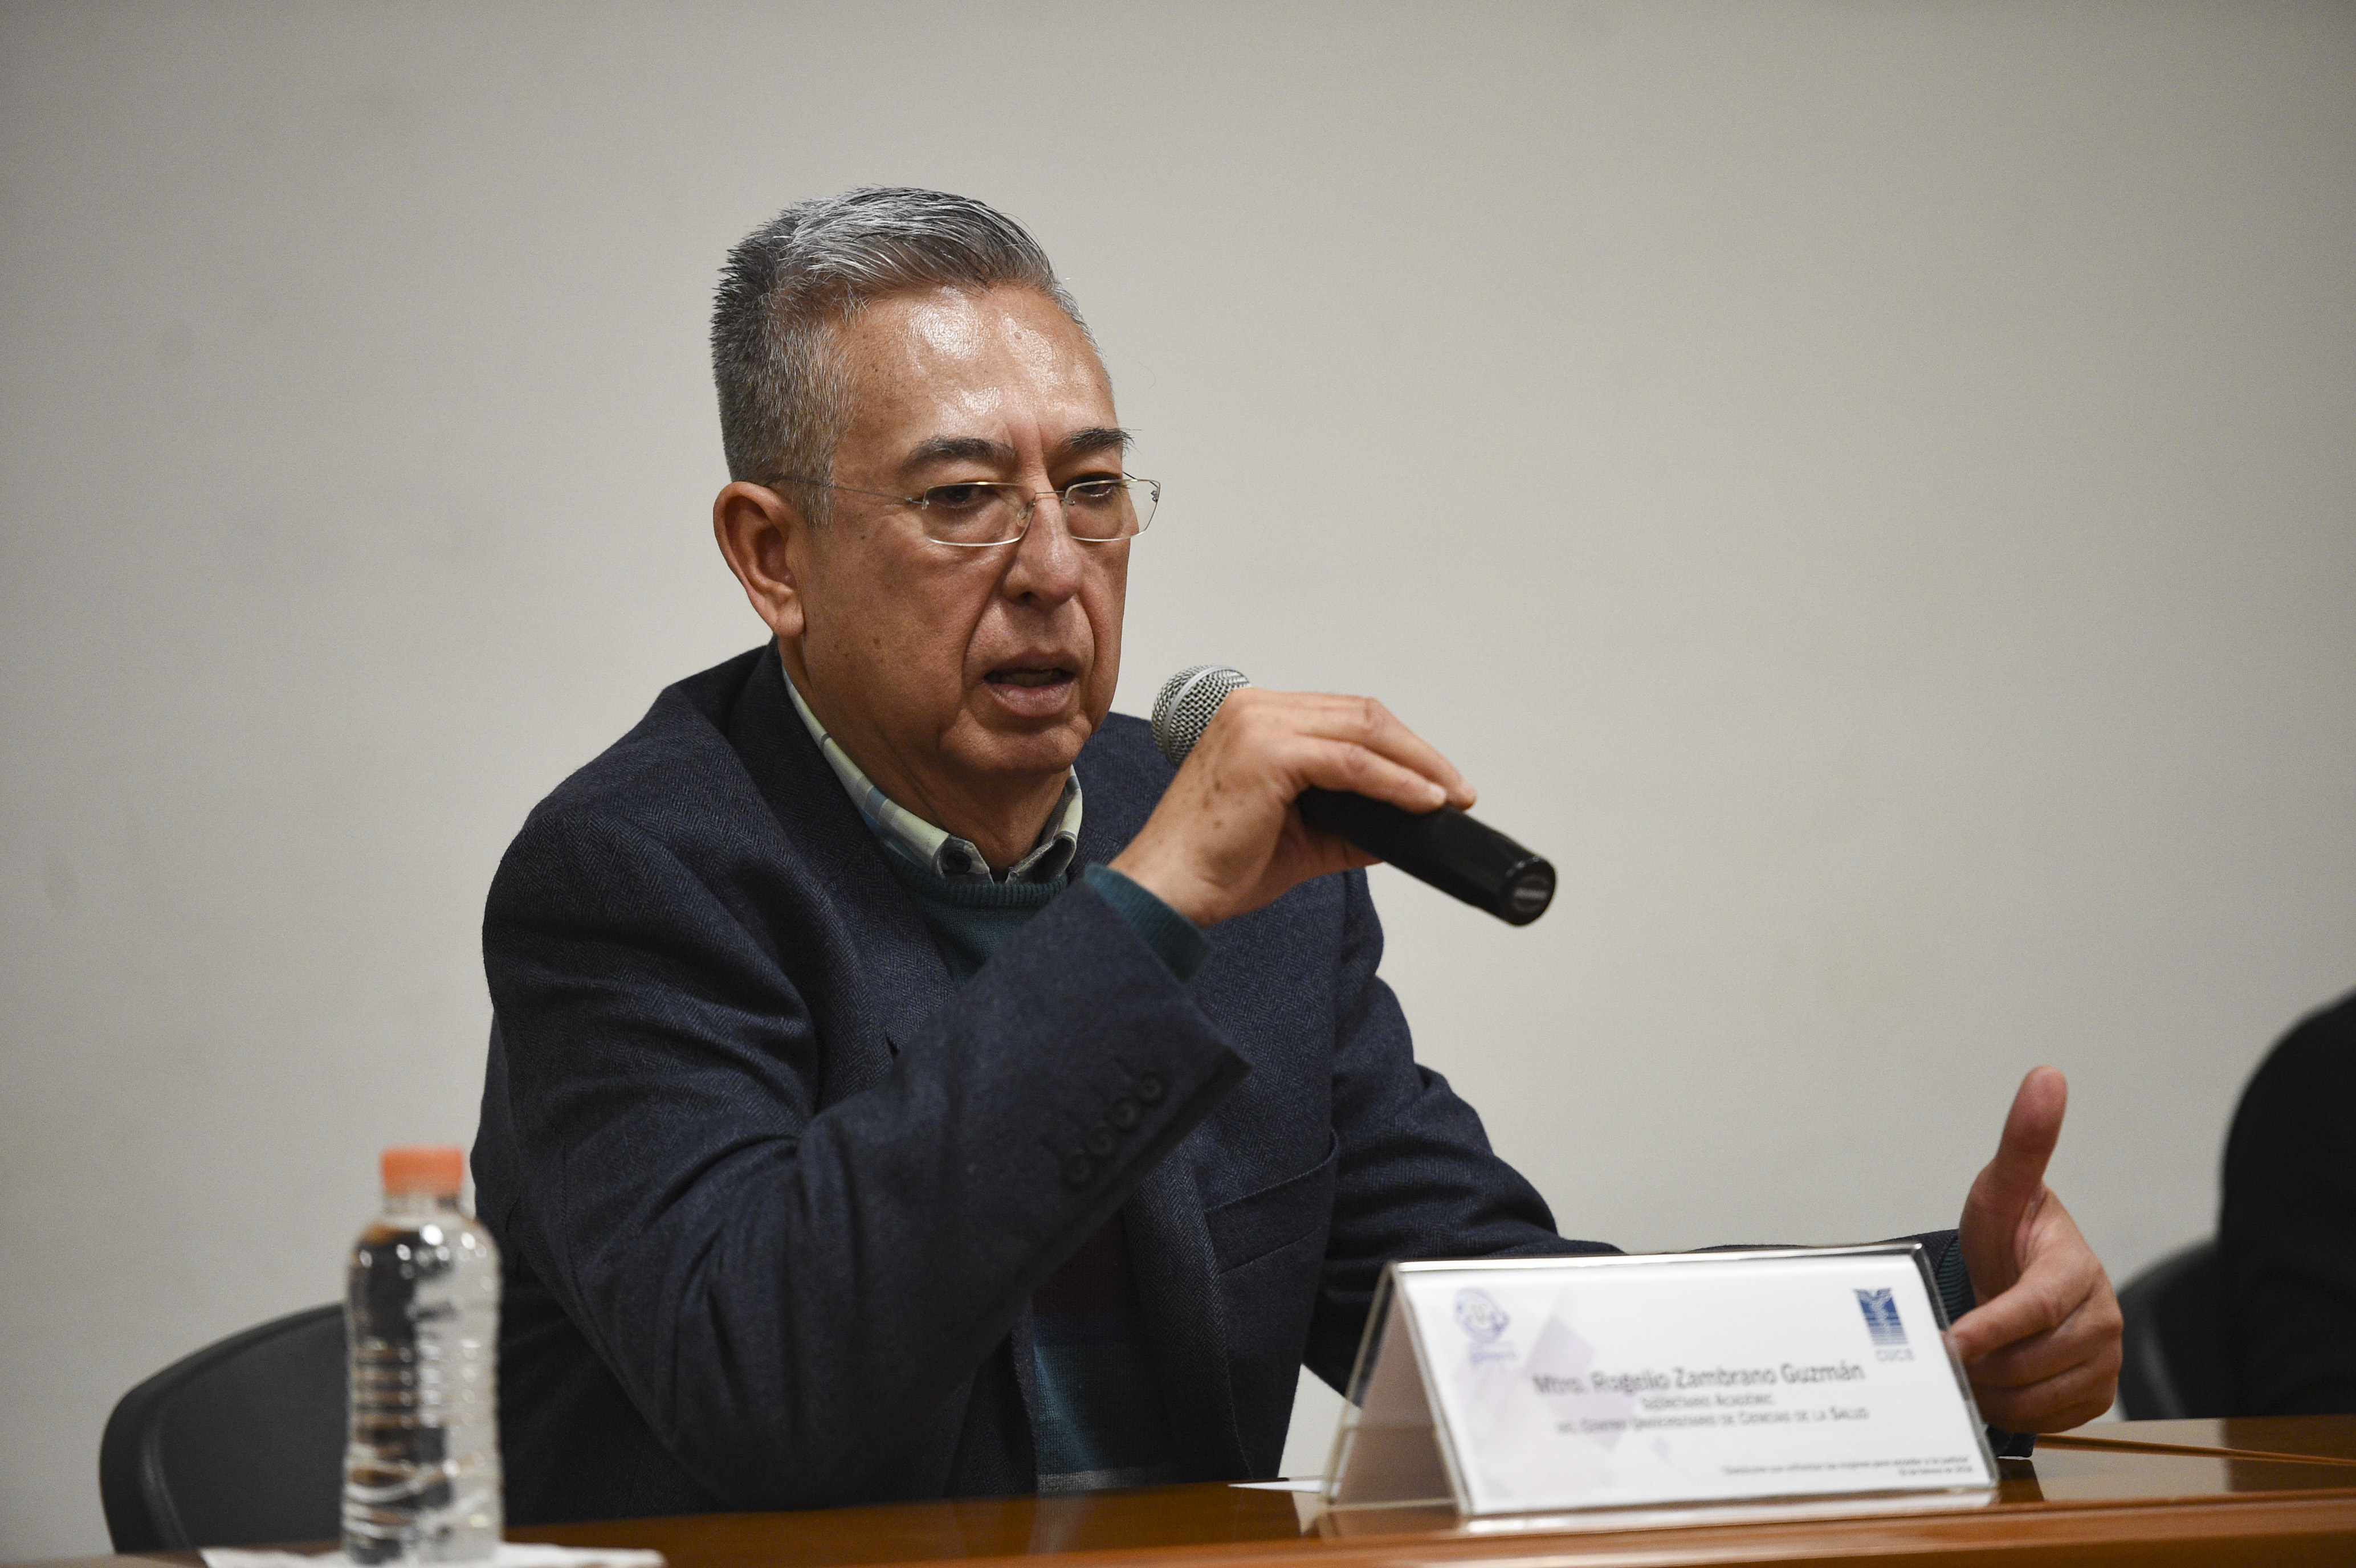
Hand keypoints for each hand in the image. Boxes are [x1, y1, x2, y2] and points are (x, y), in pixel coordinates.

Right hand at [1110, 689, 1474, 927]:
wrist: (1168, 890)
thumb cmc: (1216, 863)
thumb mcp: (1302, 837)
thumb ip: (1351, 820)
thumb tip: (1405, 821)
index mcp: (1256, 718)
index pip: (1346, 717)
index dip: (1400, 747)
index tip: (1437, 781)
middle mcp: (1254, 710)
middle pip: (1363, 715)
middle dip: (1419, 753)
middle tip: (1456, 789)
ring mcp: (1259, 725)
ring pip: (1364, 731)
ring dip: (1418, 765)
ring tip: (1449, 797)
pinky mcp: (1267, 753)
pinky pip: (1352, 763)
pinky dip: (1396, 783)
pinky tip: (1422, 803)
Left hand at [1949, 1067, 2122, 1430]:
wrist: (2022, 1270)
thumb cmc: (2009, 1229)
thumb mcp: (2002, 1186)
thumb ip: (2024, 1140)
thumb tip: (2047, 1075)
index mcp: (2076, 1269)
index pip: (2036, 1306)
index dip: (1993, 1328)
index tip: (1951, 1342)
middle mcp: (2101, 1316)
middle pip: (2030, 1359)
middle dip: (1980, 1359)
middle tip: (1945, 1346)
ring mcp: (2104, 1358)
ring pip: (2038, 1394)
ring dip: (1991, 1387)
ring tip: (1967, 1361)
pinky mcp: (2097, 1392)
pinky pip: (2051, 1418)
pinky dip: (2014, 1408)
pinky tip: (1994, 1380)